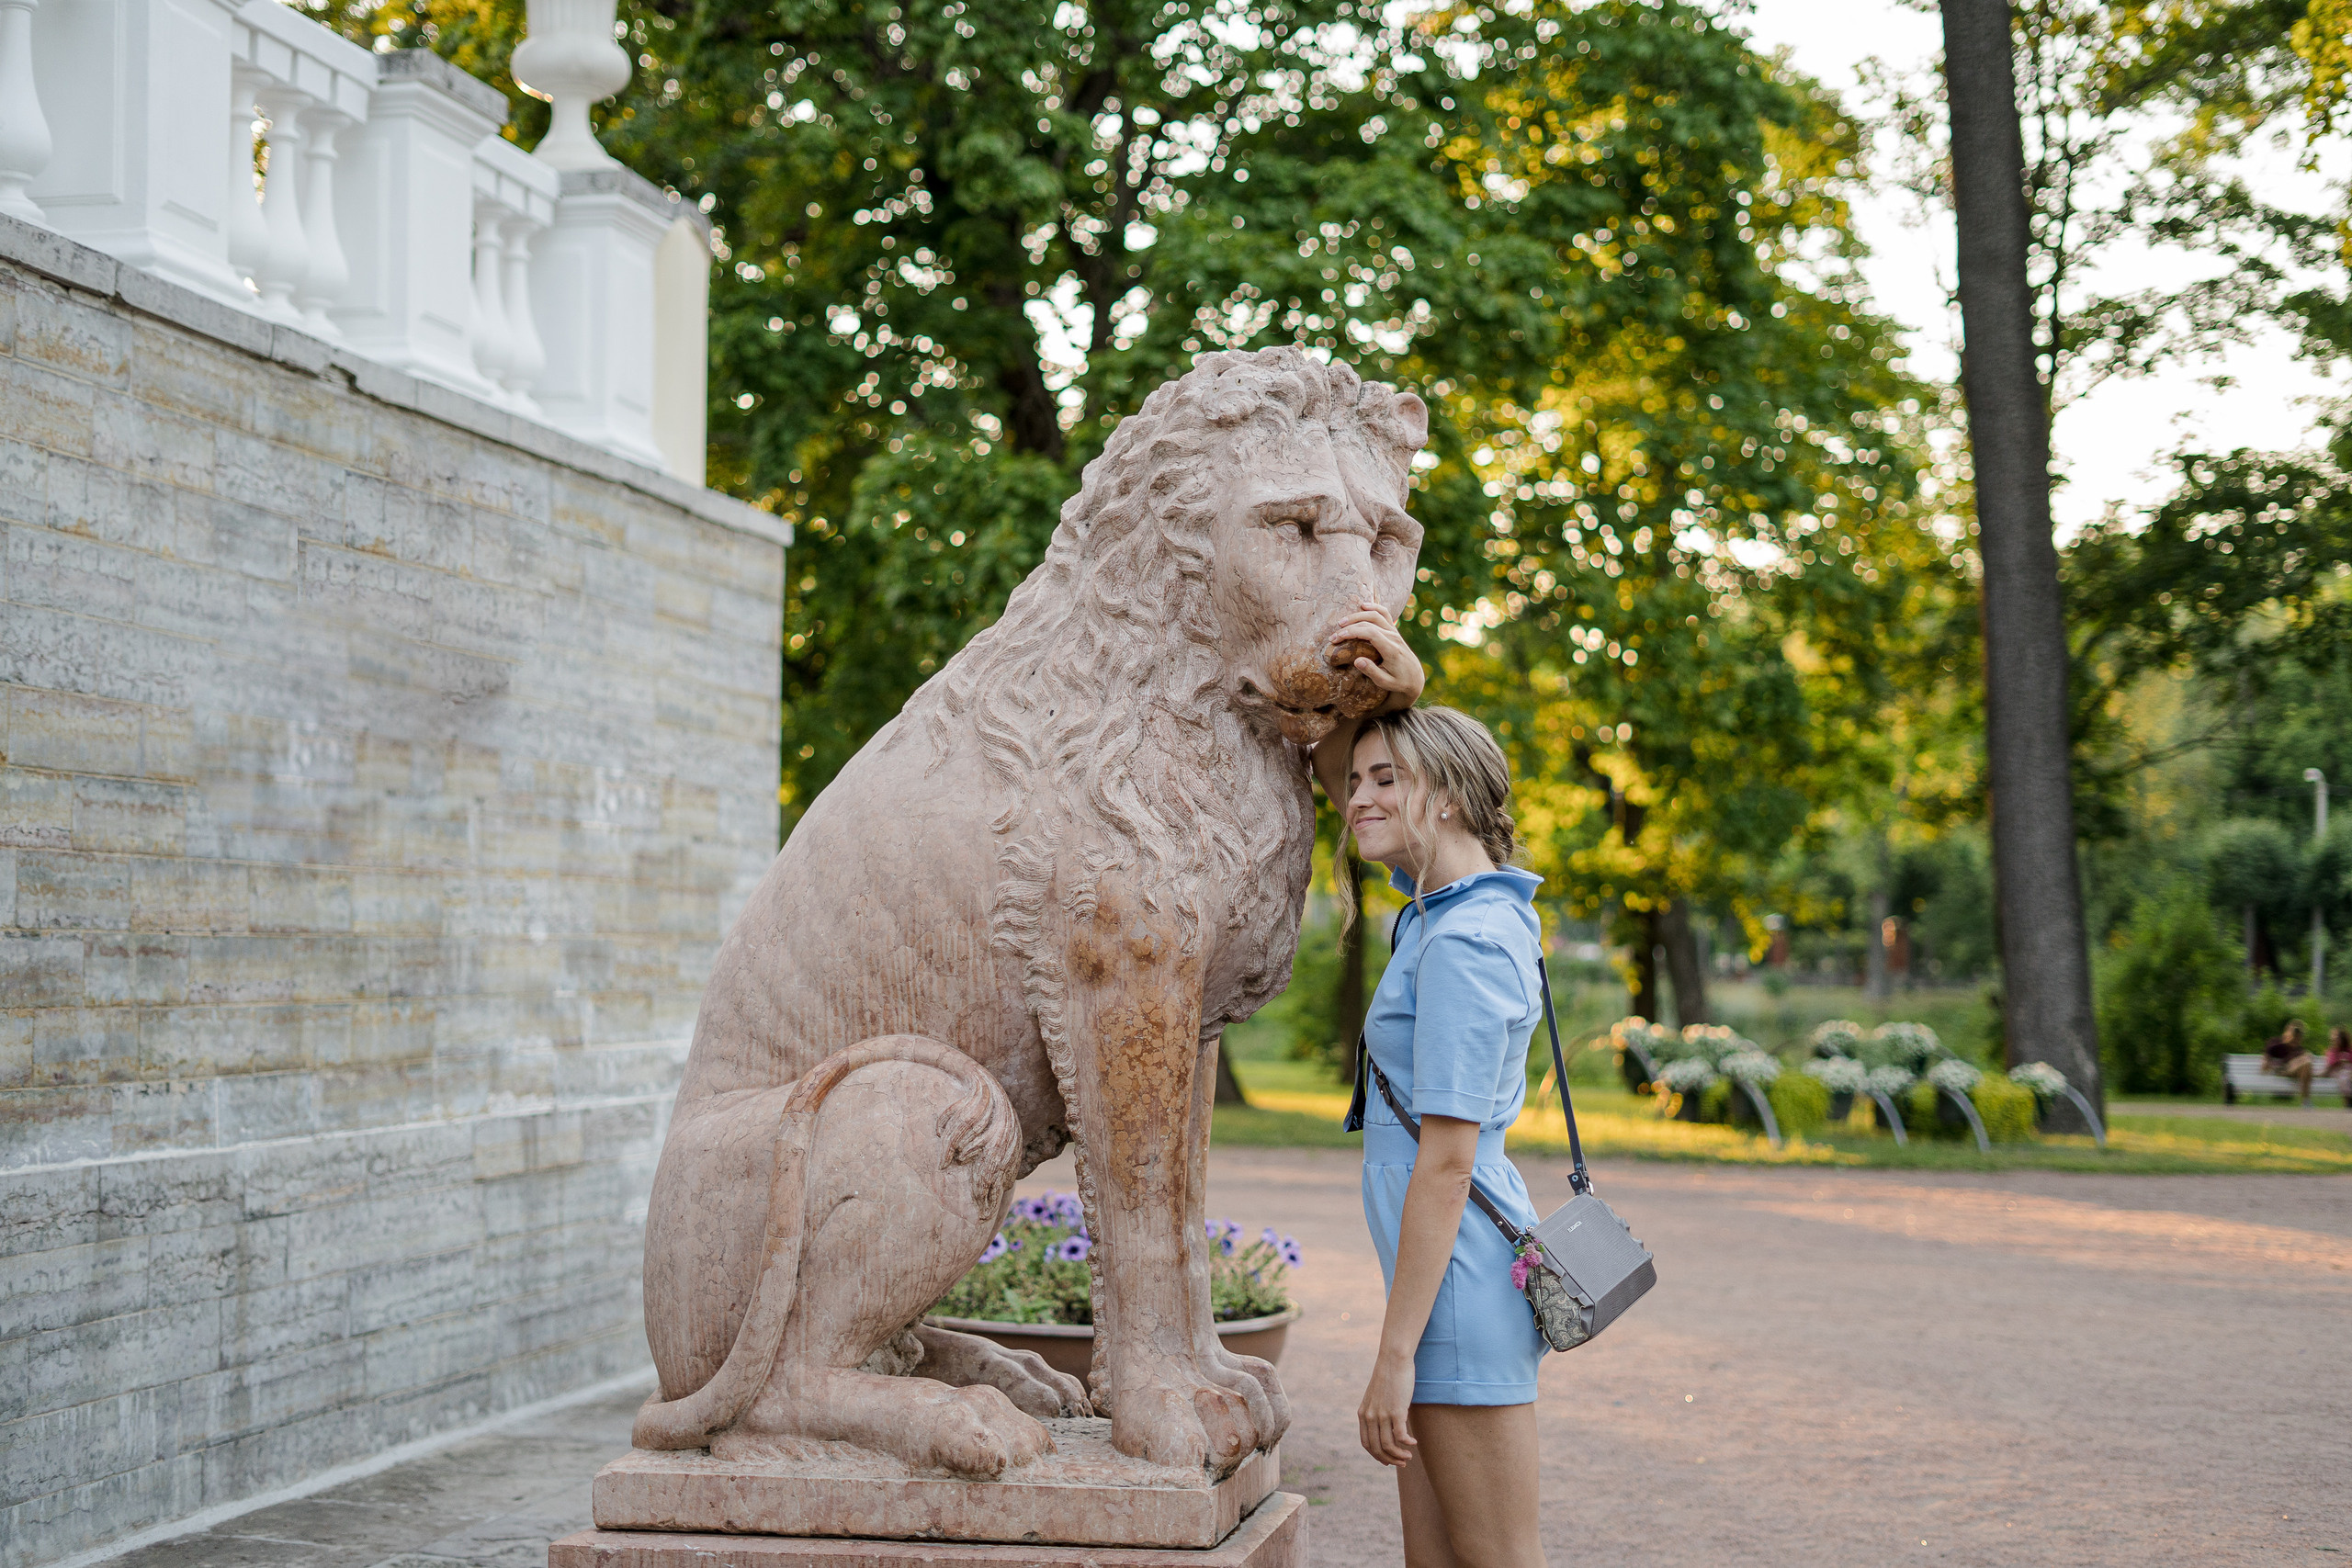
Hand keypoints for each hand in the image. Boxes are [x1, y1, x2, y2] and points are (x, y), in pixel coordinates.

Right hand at [1328, 601, 1424, 713]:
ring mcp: (1394, 632)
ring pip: (1376, 615)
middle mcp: (1393, 637)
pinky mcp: (1394, 631)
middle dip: (1349, 627)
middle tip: (1333, 637)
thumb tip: (1357, 661)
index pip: (1370, 633)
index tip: (1337, 638)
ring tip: (1342, 622)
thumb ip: (1372, 672)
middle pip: (1369, 623)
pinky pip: (1385, 614)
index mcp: (1391, 650)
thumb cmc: (1398, 682)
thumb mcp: (1385, 682)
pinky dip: (1374, 607)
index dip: (1353, 632)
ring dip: (1357, 616)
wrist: (1414, 677)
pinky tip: (1363, 605)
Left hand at [1356, 1350, 1417, 1466]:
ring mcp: (1382, 1414)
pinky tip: (1414, 1442)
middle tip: (1402, 1463)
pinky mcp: (1396, 1411)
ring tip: (1409, 1456)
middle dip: (1389, 1460)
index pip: (1366, 1443)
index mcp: (1362, 1413)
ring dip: (1400, 1455)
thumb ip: (1376, 1410)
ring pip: (1388, 1446)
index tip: (1388, 1461)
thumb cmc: (1388, 1376)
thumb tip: (1384, 1424)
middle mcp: (1370, 1416)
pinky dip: (1407, 1443)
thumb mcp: (1376, 1396)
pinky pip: (1400, 1436)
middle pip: (1377, 1448)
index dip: (1377, 1456)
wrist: (1394, 1359)